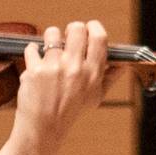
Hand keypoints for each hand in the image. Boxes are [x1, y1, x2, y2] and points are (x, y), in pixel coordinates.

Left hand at [12, 20, 114, 142]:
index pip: (99, 37)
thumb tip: (123, 64)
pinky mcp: (34, 70)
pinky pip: (32, 48)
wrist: (44, 127)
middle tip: (68, 37)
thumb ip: (110, 78)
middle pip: (76, 28)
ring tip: (50, 50)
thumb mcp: (95, 97)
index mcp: (93, 74)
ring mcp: (53, 68)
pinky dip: (32, 52)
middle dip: (72, 29)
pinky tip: (36, 62)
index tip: (89, 27)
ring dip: (51, 38)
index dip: (94, 27)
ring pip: (52, 33)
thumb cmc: (71, 112)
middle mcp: (75, 69)